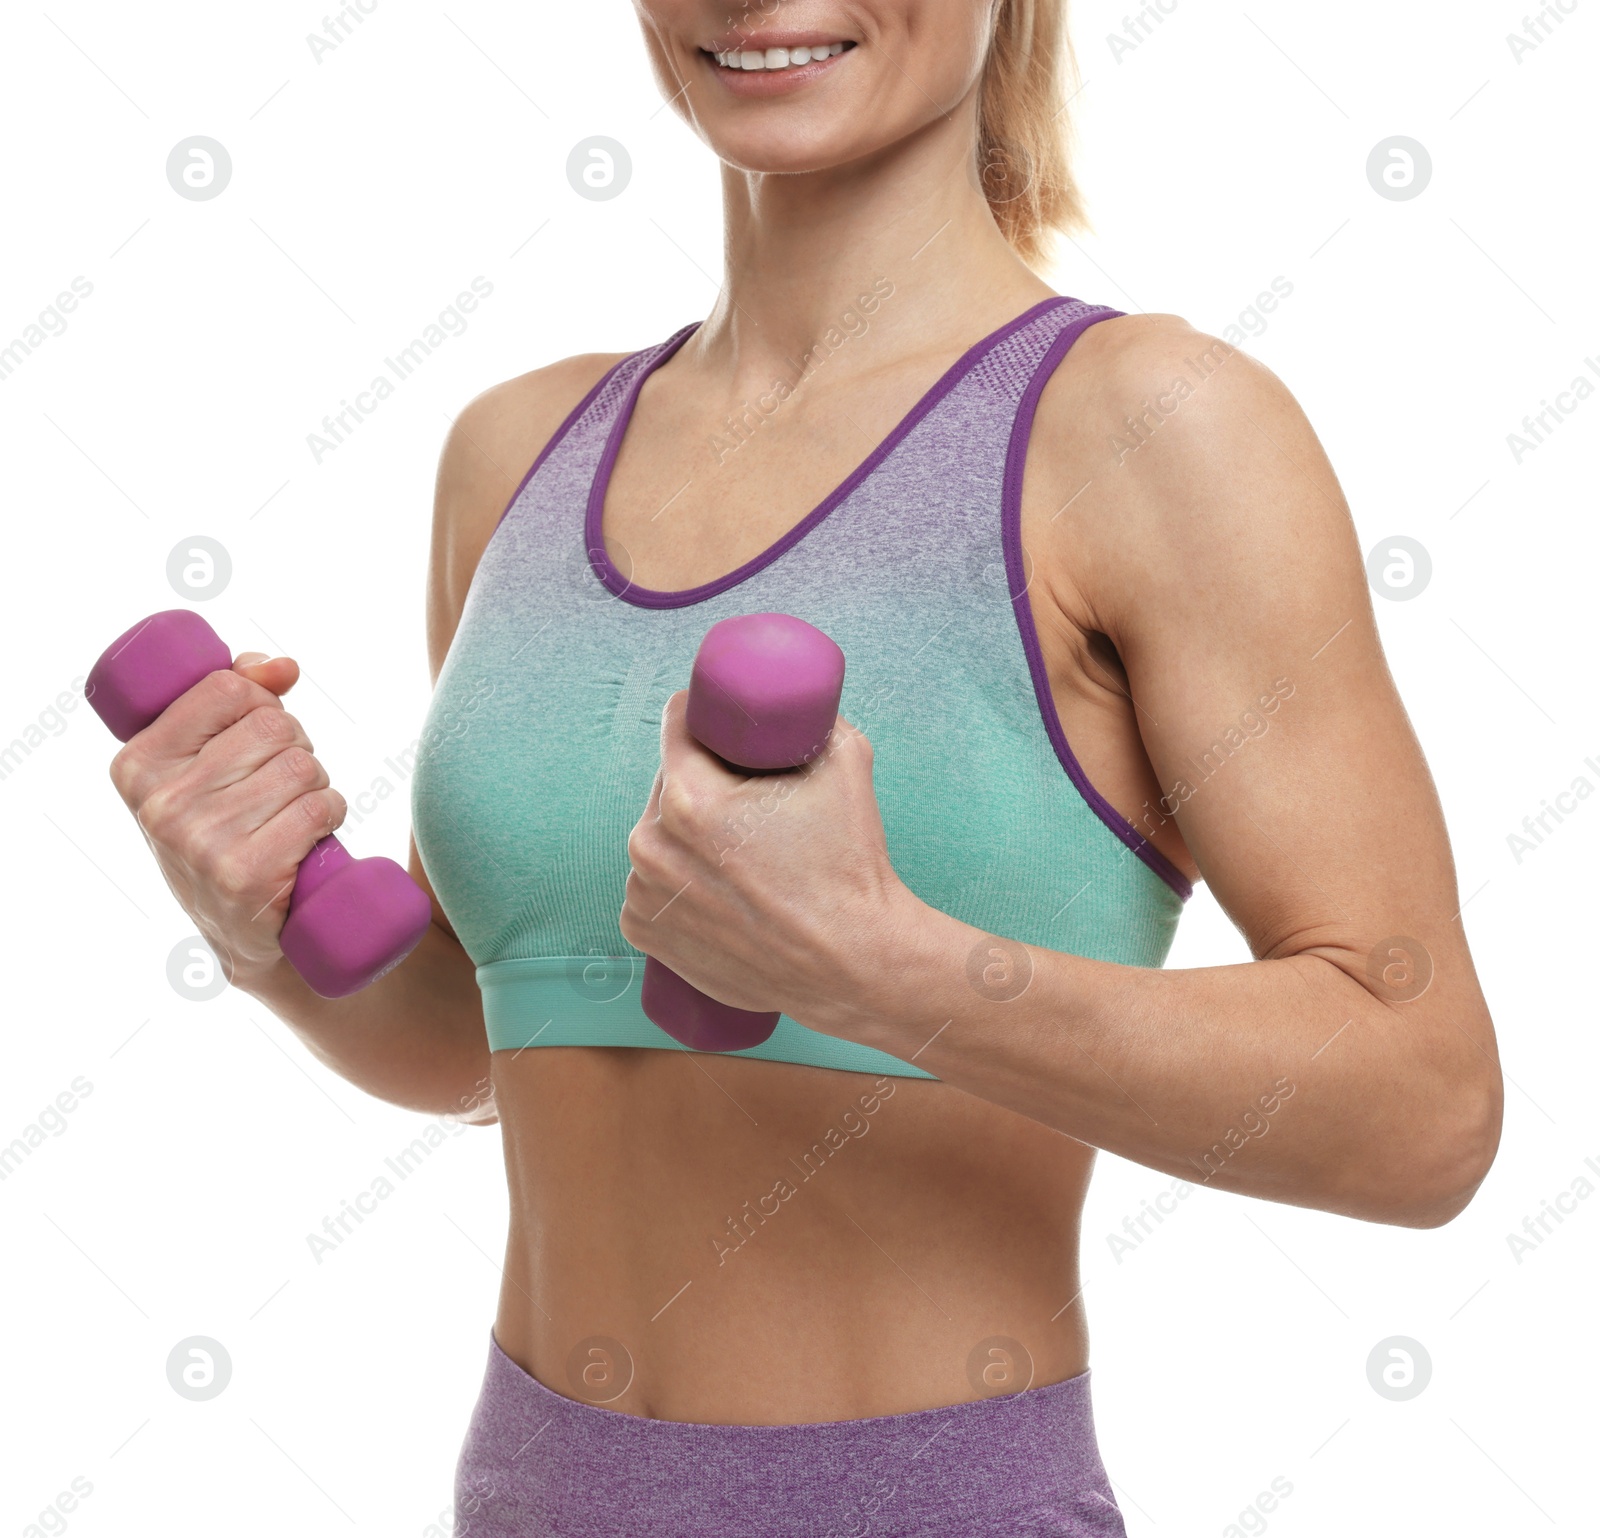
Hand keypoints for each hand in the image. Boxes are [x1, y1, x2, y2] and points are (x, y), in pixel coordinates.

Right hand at [108, 652, 347, 991]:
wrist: (247, 935)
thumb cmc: (231, 833)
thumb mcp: (209, 766)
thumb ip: (233, 699)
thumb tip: (281, 666)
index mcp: (138, 764)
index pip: (226, 688)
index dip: (263, 703)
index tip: (258, 735)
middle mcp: (160, 803)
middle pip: (273, 726)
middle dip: (296, 747)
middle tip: (281, 785)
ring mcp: (200, 842)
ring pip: (302, 766)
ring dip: (316, 785)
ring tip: (292, 814)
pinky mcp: (245, 876)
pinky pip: (318, 807)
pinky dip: (331, 814)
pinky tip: (312, 837)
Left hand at [620, 690, 912, 1034]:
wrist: (854, 962)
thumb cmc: (850, 865)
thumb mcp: (844, 760)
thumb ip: (810, 716)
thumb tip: (792, 697)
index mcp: (688, 798)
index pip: (676, 726)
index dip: (704, 719)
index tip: (726, 731)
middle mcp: (652, 845)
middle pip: (667, 784)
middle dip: (702, 783)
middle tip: (750, 806)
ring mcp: (644, 893)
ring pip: (660, 837)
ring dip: (687, 837)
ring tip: (739, 858)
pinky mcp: (644, 933)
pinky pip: (651, 885)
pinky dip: (677, 883)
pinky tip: (719, 891)